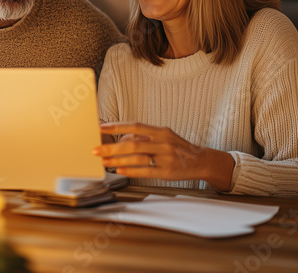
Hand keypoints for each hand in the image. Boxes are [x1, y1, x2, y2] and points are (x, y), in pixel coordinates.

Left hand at [93, 123, 234, 191]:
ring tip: (104, 162)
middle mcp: (163, 142)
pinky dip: (130, 171)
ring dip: (117, 160)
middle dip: (111, 147)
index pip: (135, 126)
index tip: (101, 128)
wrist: (201, 161)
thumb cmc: (178, 147)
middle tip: (96, 150)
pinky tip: (119, 170)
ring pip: (136, 157)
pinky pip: (145, 171)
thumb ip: (146, 136)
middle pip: (132, 143)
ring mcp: (165, 157)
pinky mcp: (167, 172)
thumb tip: (122, 137)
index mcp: (161, 131)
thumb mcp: (164, 136)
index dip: (117, 126)